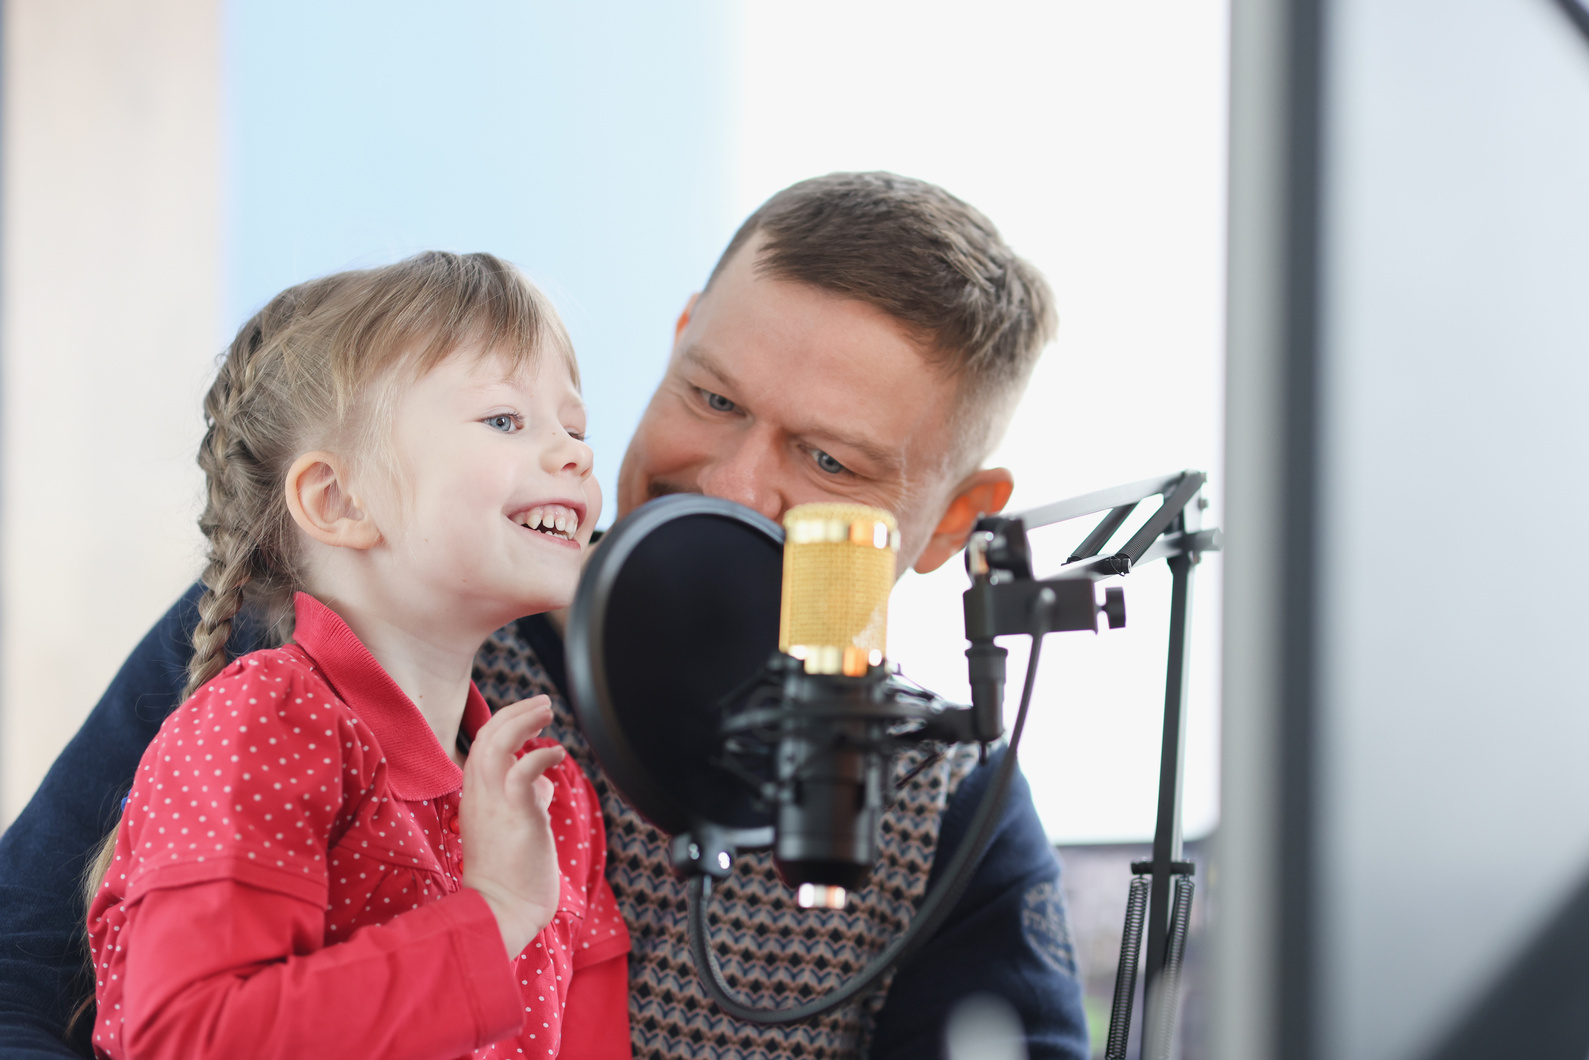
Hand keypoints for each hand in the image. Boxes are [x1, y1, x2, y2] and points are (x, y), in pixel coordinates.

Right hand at [460, 696, 564, 957]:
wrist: (501, 912)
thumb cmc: (510, 876)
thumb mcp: (514, 830)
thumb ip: (526, 801)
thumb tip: (544, 783)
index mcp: (476, 798)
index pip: (483, 747)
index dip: (505, 724)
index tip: (528, 713)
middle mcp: (480, 796)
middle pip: (488, 738)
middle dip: (516, 713)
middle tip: (543, 703)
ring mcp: (496, 805)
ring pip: (498, 747)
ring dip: (523, 723)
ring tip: (547, 711)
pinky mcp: (518, 817)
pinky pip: (523, 774)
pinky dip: (540, 756)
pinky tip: (558, 752)